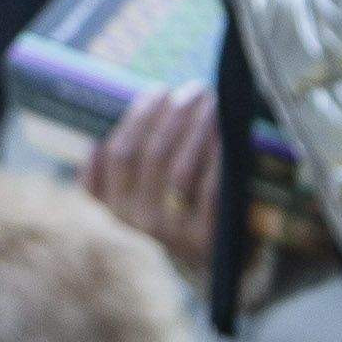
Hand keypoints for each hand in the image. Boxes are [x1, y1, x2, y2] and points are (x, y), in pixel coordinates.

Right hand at [86, 84, 220, 266]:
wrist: (210, 251)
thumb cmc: (176, 200)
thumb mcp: (143, 185)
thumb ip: (129, 155)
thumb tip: (130, 109)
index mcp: (115, 201)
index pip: (118, 154)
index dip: (137, 118)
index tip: (157, 90)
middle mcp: (138, 218)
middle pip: (151, 156)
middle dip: (173, 115)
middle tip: (192, 90)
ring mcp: (171, 231)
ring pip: (180, 171)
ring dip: (197, 130)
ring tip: (211, 103)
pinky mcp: (204, 237)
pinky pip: (210, 190)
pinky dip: (218, 158)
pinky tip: (226, 133)